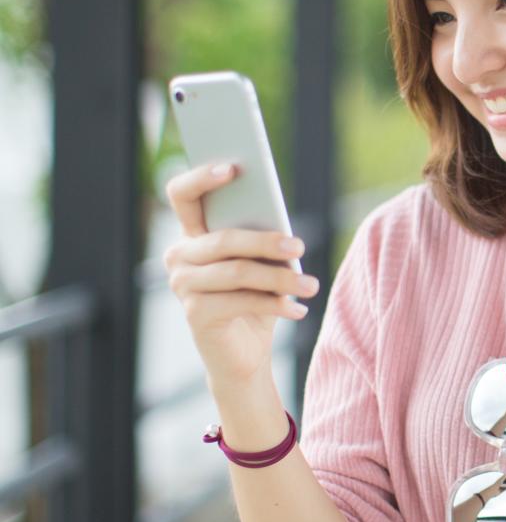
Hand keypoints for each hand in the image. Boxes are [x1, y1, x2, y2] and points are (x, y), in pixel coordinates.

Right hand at [162, 162, 319, 387]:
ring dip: (280, 279)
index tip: (232, 167)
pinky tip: (299, 309)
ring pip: (237, 271)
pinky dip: (275, 305)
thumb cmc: (256, 298)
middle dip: (267, 242)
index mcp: (193, 234)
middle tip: (300, 247)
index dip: (201, 178)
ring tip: (311, 285)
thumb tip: (282, 226)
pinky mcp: (195, 313)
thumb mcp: (262, 263)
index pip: (182, 195)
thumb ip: (261, 238)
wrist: (244, 353)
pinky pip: (241, 301)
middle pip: (224, 238)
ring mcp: (182, 285)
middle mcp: (179, 256)